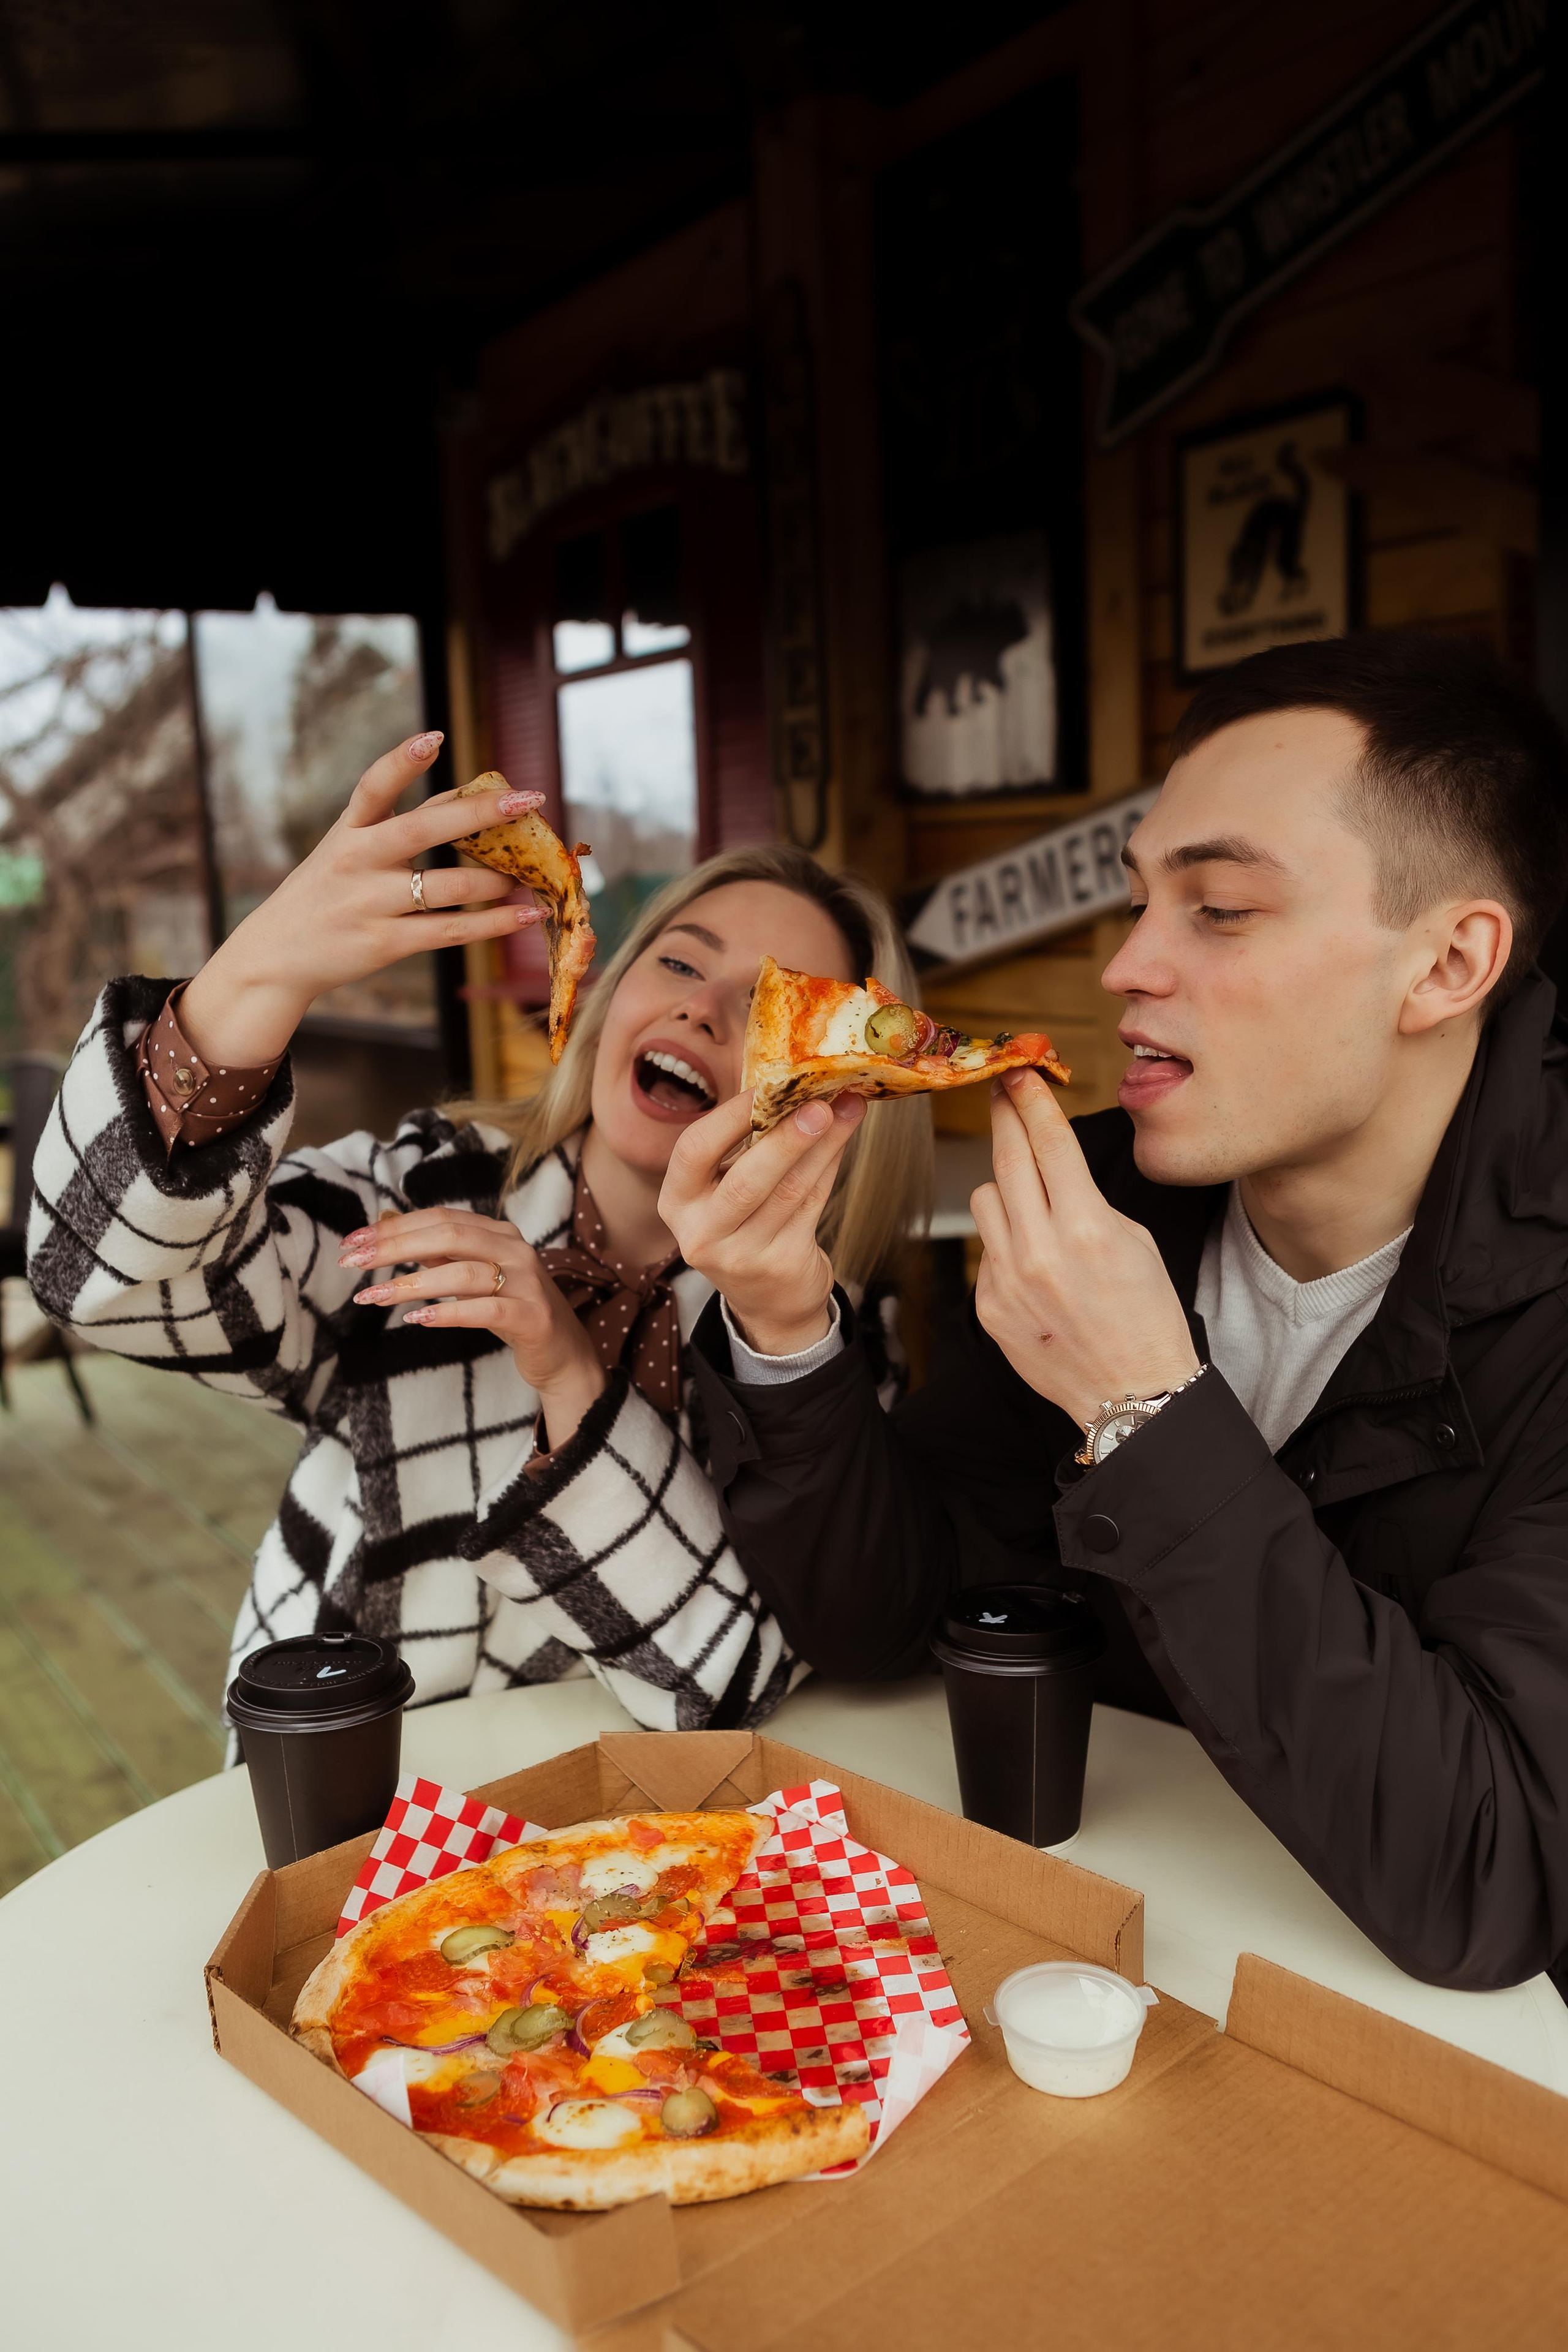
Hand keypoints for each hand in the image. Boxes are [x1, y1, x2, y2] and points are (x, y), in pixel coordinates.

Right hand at [179, 733, 545, 1067]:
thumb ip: (399, 824)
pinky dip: (494, 923)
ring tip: (529, 876)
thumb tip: (465, 798)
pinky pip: (451, 931)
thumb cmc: (325, 893)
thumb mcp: (346, 850)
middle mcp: (358, 861)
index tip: (435, 737)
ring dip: (496, 880)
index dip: (402, 761)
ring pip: (448, 886)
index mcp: (348, 831)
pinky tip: (525, 914)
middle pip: (424, 829)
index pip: (374, 787)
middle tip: (527, 800)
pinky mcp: (385, 943)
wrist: (275, 957)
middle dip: (480, 814)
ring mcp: (371, 904)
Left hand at [339, 1209, 605, 1447]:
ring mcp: (527, 1281)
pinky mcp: (533, 1316)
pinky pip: (485, 1310)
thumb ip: (441, 1256)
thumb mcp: (474, 1280)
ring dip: (411, 1284)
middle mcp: (516, 1249)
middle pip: (448, 1235)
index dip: (393, 1227)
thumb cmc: (512, 1314)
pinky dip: (448, 1312)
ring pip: (463, 1272)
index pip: (440, 1218)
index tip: (352, 1243)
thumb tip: (388, 1237)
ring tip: (373, 1297)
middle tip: (353, 1263)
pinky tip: (417, 1319)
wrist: (564, 1355)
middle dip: (394, 1247)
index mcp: (499, 1233)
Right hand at [659, 1089, 865, 1355]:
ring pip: (788, 1191)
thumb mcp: (725, 1188)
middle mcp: (701, 1232)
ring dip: (822, 1145)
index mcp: (677, 1202)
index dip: (730, 1116)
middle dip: (786, 1137)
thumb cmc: (746, 1224)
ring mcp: (741, 1255)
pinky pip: (811, 1205)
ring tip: (847, 1108)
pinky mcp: (781, 1264)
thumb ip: (745, 1142)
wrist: (769, 1300)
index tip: (767, 1084)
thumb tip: (787, 1077)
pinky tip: (843, 1139)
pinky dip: (830, 1167)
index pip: (693, 1151)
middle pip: (745, 1179)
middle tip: (820, 1103)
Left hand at [971, 1068, 1198, 1428]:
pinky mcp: (988, 1306)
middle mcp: (1041, 1250)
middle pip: (1007, 1160)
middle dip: (1003, 1117)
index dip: (1030, 1100)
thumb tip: (1053, 1170)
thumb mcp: (1134, 1242)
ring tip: (1031, 1201)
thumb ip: (1087, 1202)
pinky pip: (985, 1249)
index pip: (1049, 1143)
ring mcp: (1008, 1280)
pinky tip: (1034, 1266)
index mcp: (1087, 1228)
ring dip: (1003, 1187)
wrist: (1131, 1394)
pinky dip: (1005, 1243)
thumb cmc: (1145, 1316)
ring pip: (985, 1200)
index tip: (1017, 1072)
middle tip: (999, 1092)